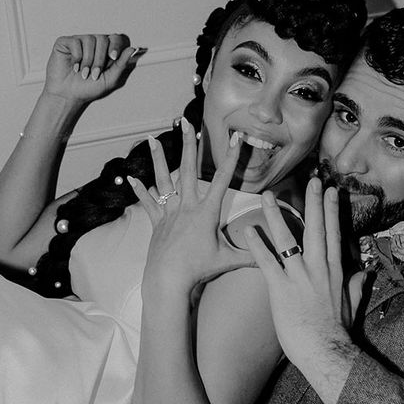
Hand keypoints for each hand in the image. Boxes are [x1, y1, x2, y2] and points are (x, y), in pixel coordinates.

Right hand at [43, 34, 142, 103]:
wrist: (69, 95)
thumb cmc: (88, 88)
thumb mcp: (110, 79)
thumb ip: (121, 65)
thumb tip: (132, 49)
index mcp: (106, 51)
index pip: (116, 38)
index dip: (116, 45)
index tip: (113, 57)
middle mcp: (94, 44)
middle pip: (104, 39)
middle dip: (100, 59)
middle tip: (95, 74)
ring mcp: (80, 41)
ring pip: (90, 40)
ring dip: (88, 60)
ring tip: (84, 73)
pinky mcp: (66, 42)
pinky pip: (76, 42)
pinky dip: (77, 57)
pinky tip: (74, 67)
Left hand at [128, 121, 252, 295]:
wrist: (168, 280)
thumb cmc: (198, 270)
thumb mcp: (227, 261)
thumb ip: (251, 257)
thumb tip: (273, 257)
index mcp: (206, 212)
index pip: (223, 180)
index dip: (232, 158)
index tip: (236, 139)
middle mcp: (187, 207)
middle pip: (188, 170)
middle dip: (189, 144)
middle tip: (186, 123)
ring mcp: (170, 213)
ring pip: (163, 180)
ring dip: (158, 158)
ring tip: (150, 138)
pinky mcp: (157, 223)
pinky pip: (148, 204)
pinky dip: (139, 191)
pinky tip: (130, 178)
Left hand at [245, 177, 364, 381]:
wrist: (325, 350)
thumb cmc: (337, 330)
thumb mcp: (352, 303)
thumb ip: (358, 284)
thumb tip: (367, 273)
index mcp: (335, 270)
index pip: (333, 232)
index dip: (331, 209)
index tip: (330, 190)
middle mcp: (318, 268)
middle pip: (316, 228)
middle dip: (313, 202)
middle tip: (310, 180)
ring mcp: (300, 277)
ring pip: (288, 239)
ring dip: (276, 215)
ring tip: (267, 196)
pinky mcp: (282, 289)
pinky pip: (267, 263)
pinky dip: (257, 246)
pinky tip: (248, 230)